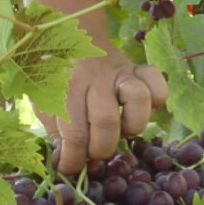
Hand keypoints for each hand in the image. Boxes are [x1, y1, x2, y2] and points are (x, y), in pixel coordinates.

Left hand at [40, 45, 167, 174]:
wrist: (69, 36)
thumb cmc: (55, 77)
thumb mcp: (45, 102)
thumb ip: (55, 132)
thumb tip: (65, 164)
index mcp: (67, 87)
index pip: (75, 134)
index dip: (73, 160)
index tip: (70, 168)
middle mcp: (96, 78)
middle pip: (107, 122)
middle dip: (101, 148)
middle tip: (93, 151)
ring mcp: (121, 72)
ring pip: (139, 102)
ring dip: (131, 126)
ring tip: (120, 131)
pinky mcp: (139, 69)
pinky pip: (158, 87)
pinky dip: (155, 102)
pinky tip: (139, 110)